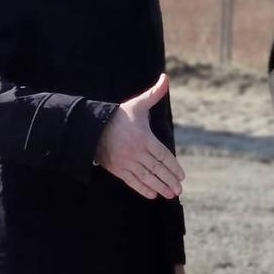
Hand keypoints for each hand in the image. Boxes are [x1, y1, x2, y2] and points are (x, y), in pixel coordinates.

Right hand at [95, 74, 184, 199]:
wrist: (92, 127)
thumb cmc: (119, 115)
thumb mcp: (137, 104)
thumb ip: (154, 94)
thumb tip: (166, 78)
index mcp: (144, 138)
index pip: (163, 155)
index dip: (173, 167)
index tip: (182, 176)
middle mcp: (136, 152)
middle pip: (156, 169)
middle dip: (169, 180)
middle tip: (179, 190)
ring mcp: (125, 162)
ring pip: (146, 177)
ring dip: (159, 186)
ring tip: (170, 194)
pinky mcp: (116, 169)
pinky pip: (132, 181)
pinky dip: (142, 189)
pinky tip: (152, 194)